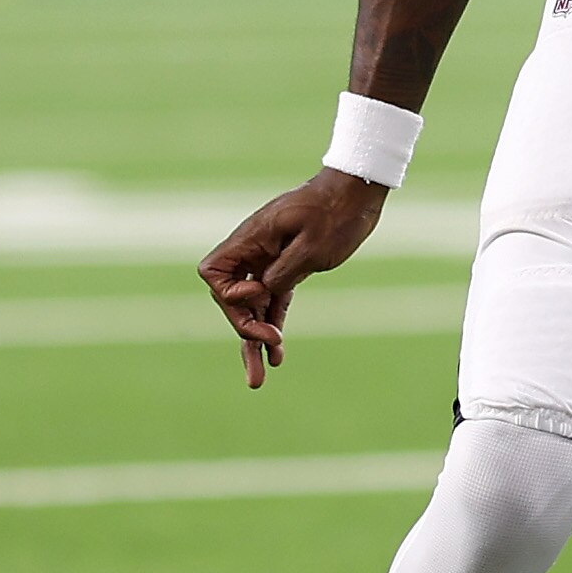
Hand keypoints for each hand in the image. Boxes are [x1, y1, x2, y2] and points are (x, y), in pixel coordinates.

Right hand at [198, 171, 389, 388]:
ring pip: (253, 306)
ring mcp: (270, 261)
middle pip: (231, 297)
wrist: (357, 192)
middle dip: (244, 326)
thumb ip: (284, 272)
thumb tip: (264, 295)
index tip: (261, 294)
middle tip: (267, 347)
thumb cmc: (335, 211)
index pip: (214, 273)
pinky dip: (273, 326)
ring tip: (258, 381)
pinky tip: (277, 356)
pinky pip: (273, 302)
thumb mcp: (312, 245)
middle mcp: (255, 251)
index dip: (230, 294)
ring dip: (254, 341)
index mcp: (252, 238)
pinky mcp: (289, 269)